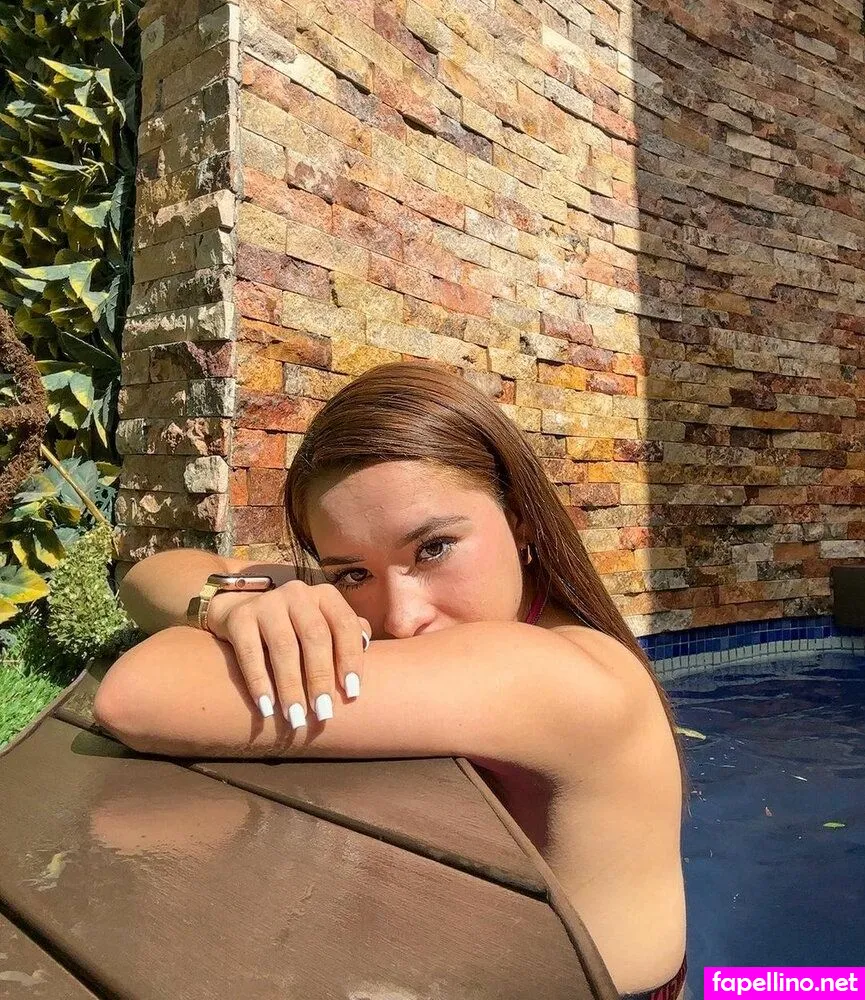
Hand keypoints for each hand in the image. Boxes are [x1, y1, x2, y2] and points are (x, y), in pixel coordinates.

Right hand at [208, 579, 371, 728]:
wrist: (241, 613)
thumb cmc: (294, 628)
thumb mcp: (322, 625)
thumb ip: (346, 635)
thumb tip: (367, 648)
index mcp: (325, 596)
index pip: (344, 625)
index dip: (350, 659)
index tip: (352, 694)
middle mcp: (298, 594)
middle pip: (315, 636)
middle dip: (321, 678)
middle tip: (323, 712)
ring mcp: (268, 602)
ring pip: (284, 647)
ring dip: (291, 687)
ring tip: (296, 717)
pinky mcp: (240, 617)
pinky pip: (250, 652)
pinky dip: (259, 682)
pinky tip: (266, 707)